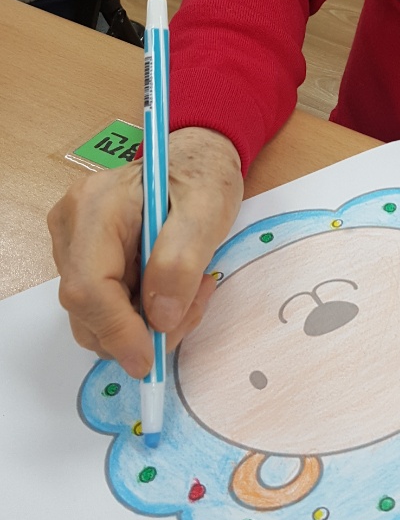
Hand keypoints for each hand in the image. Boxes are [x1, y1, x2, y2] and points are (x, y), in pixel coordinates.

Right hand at [48, 127, 242, 376]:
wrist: (195, 160)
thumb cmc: (201, 177)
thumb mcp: (207, 211)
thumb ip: (180, 263)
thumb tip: (159, 320)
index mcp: (95, 207)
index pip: (88, 286)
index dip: (117, 331)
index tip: (151, 359)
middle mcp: (72, 227)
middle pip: (87, 309)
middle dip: (139, 331)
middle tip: (193, 309)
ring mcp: (73, 245)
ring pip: (96, 317)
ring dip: (146, 325)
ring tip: (192, 292)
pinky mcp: (86, 261)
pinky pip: (106, 308)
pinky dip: (142, 315)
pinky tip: (174, 292)